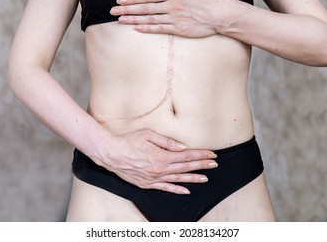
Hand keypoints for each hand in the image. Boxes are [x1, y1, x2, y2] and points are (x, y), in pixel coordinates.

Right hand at [94, 129, 217, 194]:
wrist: (111, 154)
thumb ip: (167, 142)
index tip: (211, 154)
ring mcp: (154, 178)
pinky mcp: (147, 184)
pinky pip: (165, 188)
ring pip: (178, 179)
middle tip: (214, 164)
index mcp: (162, 156)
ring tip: (205, 178)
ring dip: (193, 178)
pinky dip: (177, 190)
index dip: (200, 155)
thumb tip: (182, 147)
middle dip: (202, 166)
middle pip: (186, 168)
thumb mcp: (149, 135)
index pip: (187, 156)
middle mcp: (160, 169)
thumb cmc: (129, 141)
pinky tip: (186, 191)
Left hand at [110, 0, 230, 37]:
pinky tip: (137, 29)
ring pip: (149, 19)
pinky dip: (147, 29)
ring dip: (133, 19)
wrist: (225, 15)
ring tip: (120, 20)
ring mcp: (175, 19)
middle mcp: (172, 6)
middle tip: (112, 11)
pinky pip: (160, 29)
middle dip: (127, 9)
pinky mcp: (180, 30)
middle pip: (144, 7)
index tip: (121, 0)